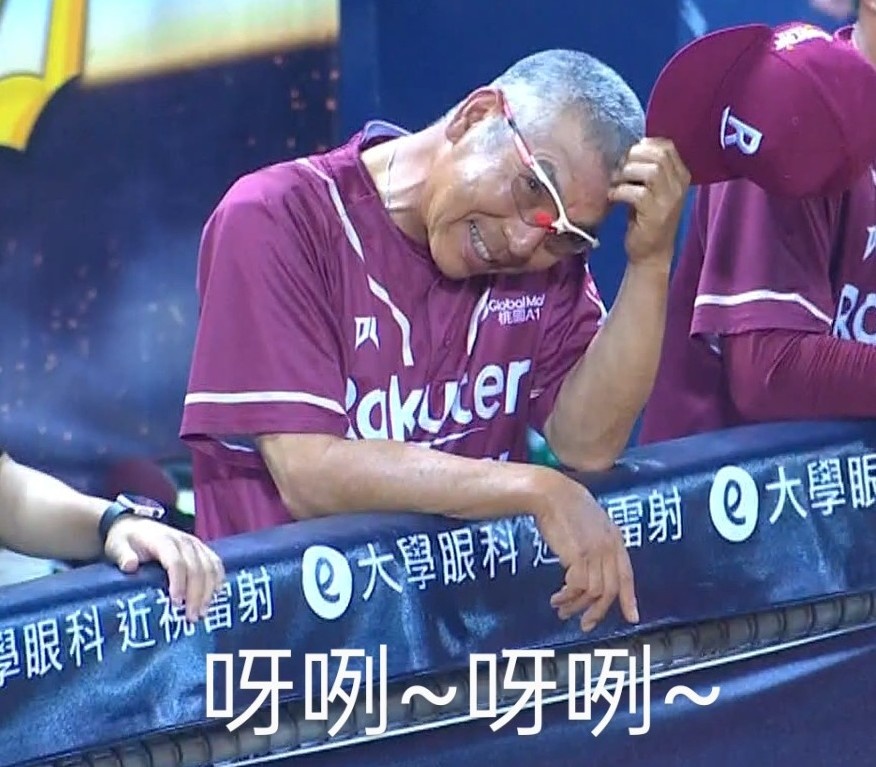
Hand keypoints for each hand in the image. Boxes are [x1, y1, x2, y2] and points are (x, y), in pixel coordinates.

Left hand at [104, 517, 225, 621]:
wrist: (134, 526)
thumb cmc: (125, 541)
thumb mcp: (117, 546)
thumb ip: (123, 556)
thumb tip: (131, 565)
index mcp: (163, 540)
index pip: (176, 562)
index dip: (179, 583)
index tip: (176, 604)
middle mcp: (183, 540)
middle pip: (197, 567)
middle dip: (197, 594)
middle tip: (192, 617)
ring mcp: (195, 543)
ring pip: (210, 566)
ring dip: (209, 590)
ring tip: (202, 612)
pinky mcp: (201, 549)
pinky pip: (216, 563)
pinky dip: (217, 580)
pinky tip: (214, 596)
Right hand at [530, 469, 637, 631]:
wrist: (550, 494)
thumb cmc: (565, 504)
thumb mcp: (590, 522)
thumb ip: (598, 542)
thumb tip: (593, 565)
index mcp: (615, 539)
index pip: (626, 575)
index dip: (629, 598)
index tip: (632, 617)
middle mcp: (609, 547)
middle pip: (611, 589)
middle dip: (597, 611)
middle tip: (585, 625)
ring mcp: (595, 551)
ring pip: (594, 592)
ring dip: (577, 606)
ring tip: (562, 610)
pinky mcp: (579, 555)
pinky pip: (578, 586)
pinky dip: (568, 597)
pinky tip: (557, 598)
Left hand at [608, 138, 689, 266]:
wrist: (651, 254)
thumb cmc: (647, 219)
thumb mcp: (652, 191)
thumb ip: (648, 170)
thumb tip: (628, 149)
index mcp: (681, 176)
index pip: (667, 147)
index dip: (644, 146)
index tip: (629, 157)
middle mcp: (679, 185)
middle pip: (658, 155)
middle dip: (632, 158)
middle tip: (619, 171)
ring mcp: (669, 200)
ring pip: (650, 171)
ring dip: (626, 174)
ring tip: (616, 183)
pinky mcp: (655, 213)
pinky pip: (636, 192)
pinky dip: (620, 191)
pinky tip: (613, 197)